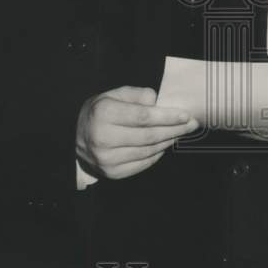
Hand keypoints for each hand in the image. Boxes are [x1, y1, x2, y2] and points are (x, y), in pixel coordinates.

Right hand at [76, 86, 198, 179]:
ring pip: (148, 151)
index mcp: (103, 114)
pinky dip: (157, 154)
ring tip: (180, 133)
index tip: (185, 115)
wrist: (75, 138)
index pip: (143, 117)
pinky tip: (164, 145)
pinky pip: (143, 164)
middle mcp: (103, 138)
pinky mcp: (112, 173)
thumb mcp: (114, 95)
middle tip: (191, 124)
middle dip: (174, 130)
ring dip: (169, 141)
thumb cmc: (100, 112)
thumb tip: (157, 101)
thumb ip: (137, 94)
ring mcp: (106, 159)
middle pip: (149, 136)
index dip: (167, 116)